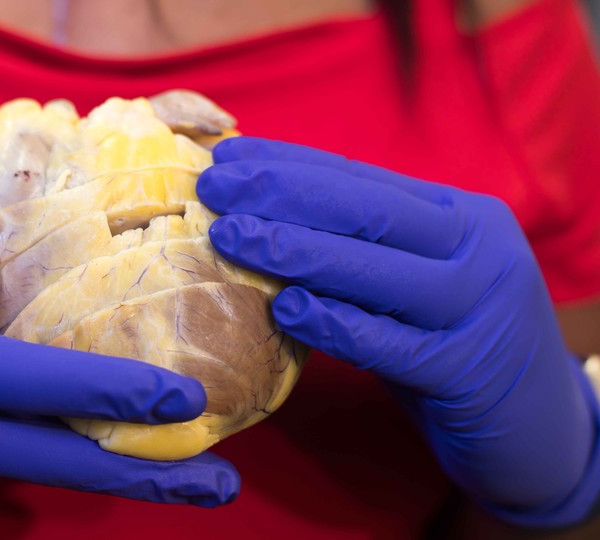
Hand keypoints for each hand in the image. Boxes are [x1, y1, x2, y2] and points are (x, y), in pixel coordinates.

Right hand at [0, 151, 237, 526]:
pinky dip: (57, 459)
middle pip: (60, 463)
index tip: (182, 401)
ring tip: (183, 478)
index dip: (114, 394)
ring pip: (37, 471)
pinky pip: (1, 464)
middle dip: (144, 474)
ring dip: (112, 474)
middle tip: (221, 483)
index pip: (37, 389)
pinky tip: (94, 446)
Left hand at [197, 137, 599, 526]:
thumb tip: (262, 218)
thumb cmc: (453, 347)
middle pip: (369, 211)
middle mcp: (479, 250)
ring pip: (377, 269)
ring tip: (231, 236)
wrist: (540, 430)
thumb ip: (361, 252)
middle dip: (282, 193)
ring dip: (296, 249)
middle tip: (214, 188)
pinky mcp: (470, 372)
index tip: (227, 158)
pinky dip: (336, 324)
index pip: (362, 180)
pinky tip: (287, 309)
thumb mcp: (415, 286)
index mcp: (461, 218)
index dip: (290, 165)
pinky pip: (392, 344)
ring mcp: (481, 309)